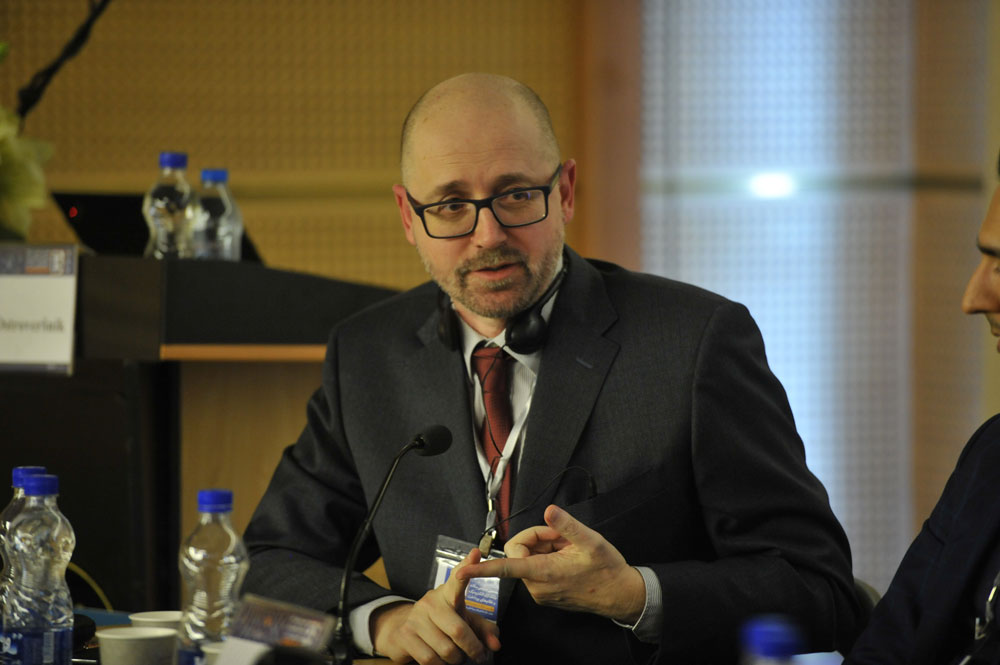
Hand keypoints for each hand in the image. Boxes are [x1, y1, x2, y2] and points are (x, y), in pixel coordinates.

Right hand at [371, 548, 500, 663]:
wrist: (402, 632)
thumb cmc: (440, 624)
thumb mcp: (462, 622)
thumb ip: (482, 631)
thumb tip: (496, 644)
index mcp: (447, 594)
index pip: (458, 579)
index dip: (467, 566)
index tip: (476, 553)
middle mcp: (431, 602)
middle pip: (459, 631)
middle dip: (473, 649)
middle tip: (479, 656)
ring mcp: (416, 618)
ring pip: (446, 650)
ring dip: (457, 660)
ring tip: (457, 657)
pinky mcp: (405, 636)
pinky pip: (430, 659)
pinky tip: (441, 661)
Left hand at [456, 504, 645, 623]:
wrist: (620, 594)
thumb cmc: (607, 569)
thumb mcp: (590, 541)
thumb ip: (566, 525)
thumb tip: (549, 511)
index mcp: (544, 573)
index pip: (506, 568)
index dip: (482, 568)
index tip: (463, 570)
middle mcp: (537, 586)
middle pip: (519, 551)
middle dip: (537, 537)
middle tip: (561, 537)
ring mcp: (540, 591)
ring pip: (528, 558)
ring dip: (545, 548)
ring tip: (569, 550)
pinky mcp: (545, 592)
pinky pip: (536, 567)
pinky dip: (548, 557)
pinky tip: (567, 558)